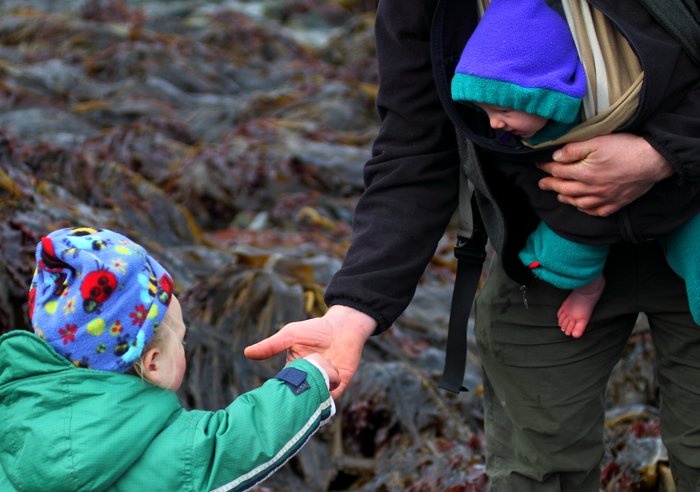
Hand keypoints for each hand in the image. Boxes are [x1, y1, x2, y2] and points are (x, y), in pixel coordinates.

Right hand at [244, 305, 376, 398]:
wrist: (344, 325)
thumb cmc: (316, 329)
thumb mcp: (290, 335)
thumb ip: (271, 345)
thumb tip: (247, 352)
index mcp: (295, 370)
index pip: (284, 387)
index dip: (278, 393)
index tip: (271, 400)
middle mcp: (309, 380)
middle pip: (299, 398)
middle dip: (293, 403)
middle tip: (287, 408)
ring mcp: (324, 383)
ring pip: (314, 401)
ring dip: (309, 403)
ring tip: (303, 404)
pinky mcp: (340, 384)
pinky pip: (332, 398)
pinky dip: (326, 401)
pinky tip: (319, 400)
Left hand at [536, 134, 673, 216]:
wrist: (653, 161)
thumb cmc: (626, 148)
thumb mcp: (597, 141)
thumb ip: (574, 150)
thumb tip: (555, 157)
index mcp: (584, 173)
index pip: (558, 172)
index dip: (546, 168)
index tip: (539, 165)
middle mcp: (591, 190)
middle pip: (564, 189)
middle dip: (550, 185)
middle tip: (541, 184)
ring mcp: (603, 199)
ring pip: (578, 203)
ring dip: (565, 198)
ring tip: (559, 194)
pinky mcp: (615, 204)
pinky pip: (595, 211)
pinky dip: (585, 209)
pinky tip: (581, 206)